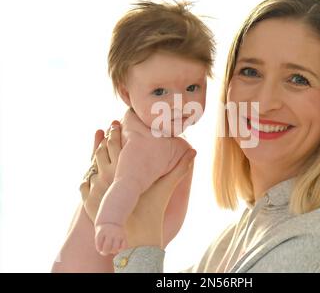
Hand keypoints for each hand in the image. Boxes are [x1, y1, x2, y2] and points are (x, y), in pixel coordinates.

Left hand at [80, 121, 195, 248]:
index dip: (116, 131)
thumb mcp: (167, 187)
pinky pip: (84, 184)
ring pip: (92, 166)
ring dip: (97, 156)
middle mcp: (107, 177)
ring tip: (103, 147)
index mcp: (124, 170)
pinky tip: (94, 172)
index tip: (118, 123)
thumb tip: (194, 152)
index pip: (116, 144)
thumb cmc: (153, 210)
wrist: (137, 238)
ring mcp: (96, 190)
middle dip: (106, 139)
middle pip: (102, 151)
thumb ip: (180, 169)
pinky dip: (89, 177)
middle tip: (110, 129)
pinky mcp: (89, 202)